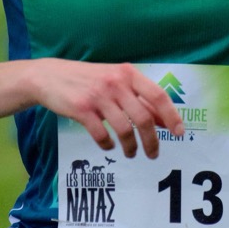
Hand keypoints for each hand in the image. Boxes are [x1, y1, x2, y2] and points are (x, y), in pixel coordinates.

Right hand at [32, 60, 183, 158]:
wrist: (50, 76)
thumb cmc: (89, 80)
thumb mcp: (116, 82)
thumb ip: (139, 99)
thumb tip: (164, 120)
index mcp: (128, 73)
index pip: (158, 95)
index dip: (171, 116)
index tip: (179, 133)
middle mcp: (115, 83)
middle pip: (143, 118)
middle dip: (151, 141)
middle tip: (153, 154)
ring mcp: (98, 96)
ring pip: (124, 129)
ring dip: (131, 147)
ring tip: (131, 153)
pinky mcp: (81, 109)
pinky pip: (102, 135)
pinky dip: (108, 145)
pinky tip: (108, 145)